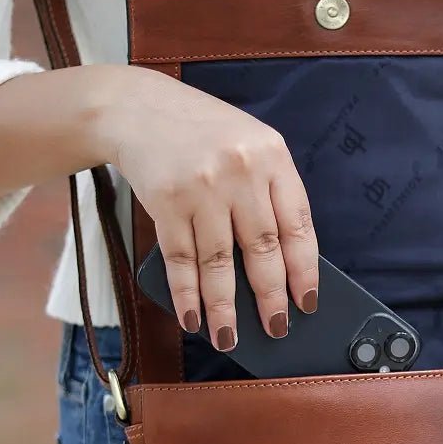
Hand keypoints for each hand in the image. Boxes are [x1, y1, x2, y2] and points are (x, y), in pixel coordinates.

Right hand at [93, 66, 317, 350]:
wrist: (135, 105)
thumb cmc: (202, 134)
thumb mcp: (249, 146)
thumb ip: (269, 194)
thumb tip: (283, 270)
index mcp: (273, 156)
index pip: (298, 225)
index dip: (304, 271)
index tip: (308, 303)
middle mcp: (241, 170)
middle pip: (263, 249)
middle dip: (270, 298)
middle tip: (276, 329)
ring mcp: (202, 186)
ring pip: (220, 262)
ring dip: (224, 308)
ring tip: (228, 338)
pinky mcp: (166, 201)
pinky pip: (181, 259)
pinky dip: (187, 294)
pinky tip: (193, 317)